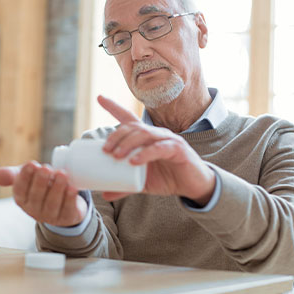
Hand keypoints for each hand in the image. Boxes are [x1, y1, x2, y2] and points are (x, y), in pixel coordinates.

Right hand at [0, 162, 87, 225]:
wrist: (66, 203)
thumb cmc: (43, 187)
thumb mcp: (28, 179)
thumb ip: (11, 175)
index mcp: (22, 199)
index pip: (20, 189)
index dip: (25, 177)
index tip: (31, 164)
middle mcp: (34, 210)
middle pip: (36, 196)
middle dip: (41, 181)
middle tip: (46, 168)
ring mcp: (51, 216)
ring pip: (52, 203)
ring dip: (57, 188)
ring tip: (62, 174)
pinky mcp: (68, 217)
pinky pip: (68, 209)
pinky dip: (70, 198)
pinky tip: (72, 188)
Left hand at [97, 95, 215, 204]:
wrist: (193, 187)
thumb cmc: (167, 178)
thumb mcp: (142, 183)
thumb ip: (124, 186)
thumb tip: (104, 195)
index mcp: (145, 138)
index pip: (128, 118)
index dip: (114, 107)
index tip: (99, 97)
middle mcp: (155, 134)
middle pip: (133, 127)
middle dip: (116, 136)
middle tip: (105, 150)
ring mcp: (168, 139)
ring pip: (144, 133)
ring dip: (128, 143)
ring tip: (116, 155)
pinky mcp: (178, 149)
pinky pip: (160, 148)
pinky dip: (146, 154)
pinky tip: (135, 161)